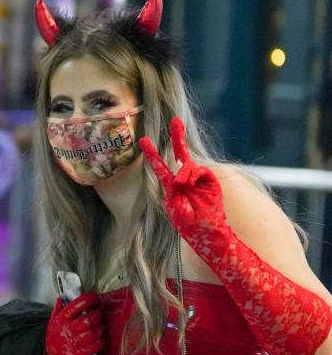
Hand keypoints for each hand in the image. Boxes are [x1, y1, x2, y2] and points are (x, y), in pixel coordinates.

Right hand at [44, 292, 102, 354]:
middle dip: (97, 316)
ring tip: (101, 327)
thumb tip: (61, 298)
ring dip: (99, 330)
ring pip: (92, 333)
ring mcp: (72, 342)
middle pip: (87, 320)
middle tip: (99, 314)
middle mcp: (67, 330)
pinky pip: (92, 348)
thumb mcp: (52, 322)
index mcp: (61, 319)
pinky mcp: (77, 354)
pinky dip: (99, 343)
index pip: (74, 306)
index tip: (94, 297)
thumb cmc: (53, 338)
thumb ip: (58, 309)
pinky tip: (100, 340)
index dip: (86, 300)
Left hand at [139, 117, 225, 231]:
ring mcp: (198, 180)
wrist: (208, 234)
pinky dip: (193, 174)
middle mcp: (185, 181)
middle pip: (179, 155)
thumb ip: (174, 189)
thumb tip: (181, 174)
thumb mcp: (175, 208)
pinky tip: (190, 183)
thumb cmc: (189, 226)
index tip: (143, 140)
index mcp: (172, 188)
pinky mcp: (210, 182)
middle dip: (178, 137)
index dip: (152, 154)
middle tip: (175, 120)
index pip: (160, 167)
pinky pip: (200, 170)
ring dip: (183, 173)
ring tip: (183, 185)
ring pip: (188, 164)